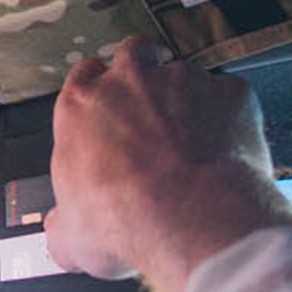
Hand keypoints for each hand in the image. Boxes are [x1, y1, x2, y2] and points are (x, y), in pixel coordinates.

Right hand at [42, 36, 291, 291]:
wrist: (191, 219)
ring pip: (185, 75)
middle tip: (150, 112)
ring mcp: (183, 81)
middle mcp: (130, 82)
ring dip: (188, 99)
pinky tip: (227, 149)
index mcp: (82, 106)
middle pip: (133, 55)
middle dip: (142, 75)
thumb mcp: (74, 236)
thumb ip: (63, 225)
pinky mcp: (229, 92)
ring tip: (194, 140)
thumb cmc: (127, 220)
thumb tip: (61, 235)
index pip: (83, 77)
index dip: (97, 93)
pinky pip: (230, 96)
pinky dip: (229, 117)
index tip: (106, 114)